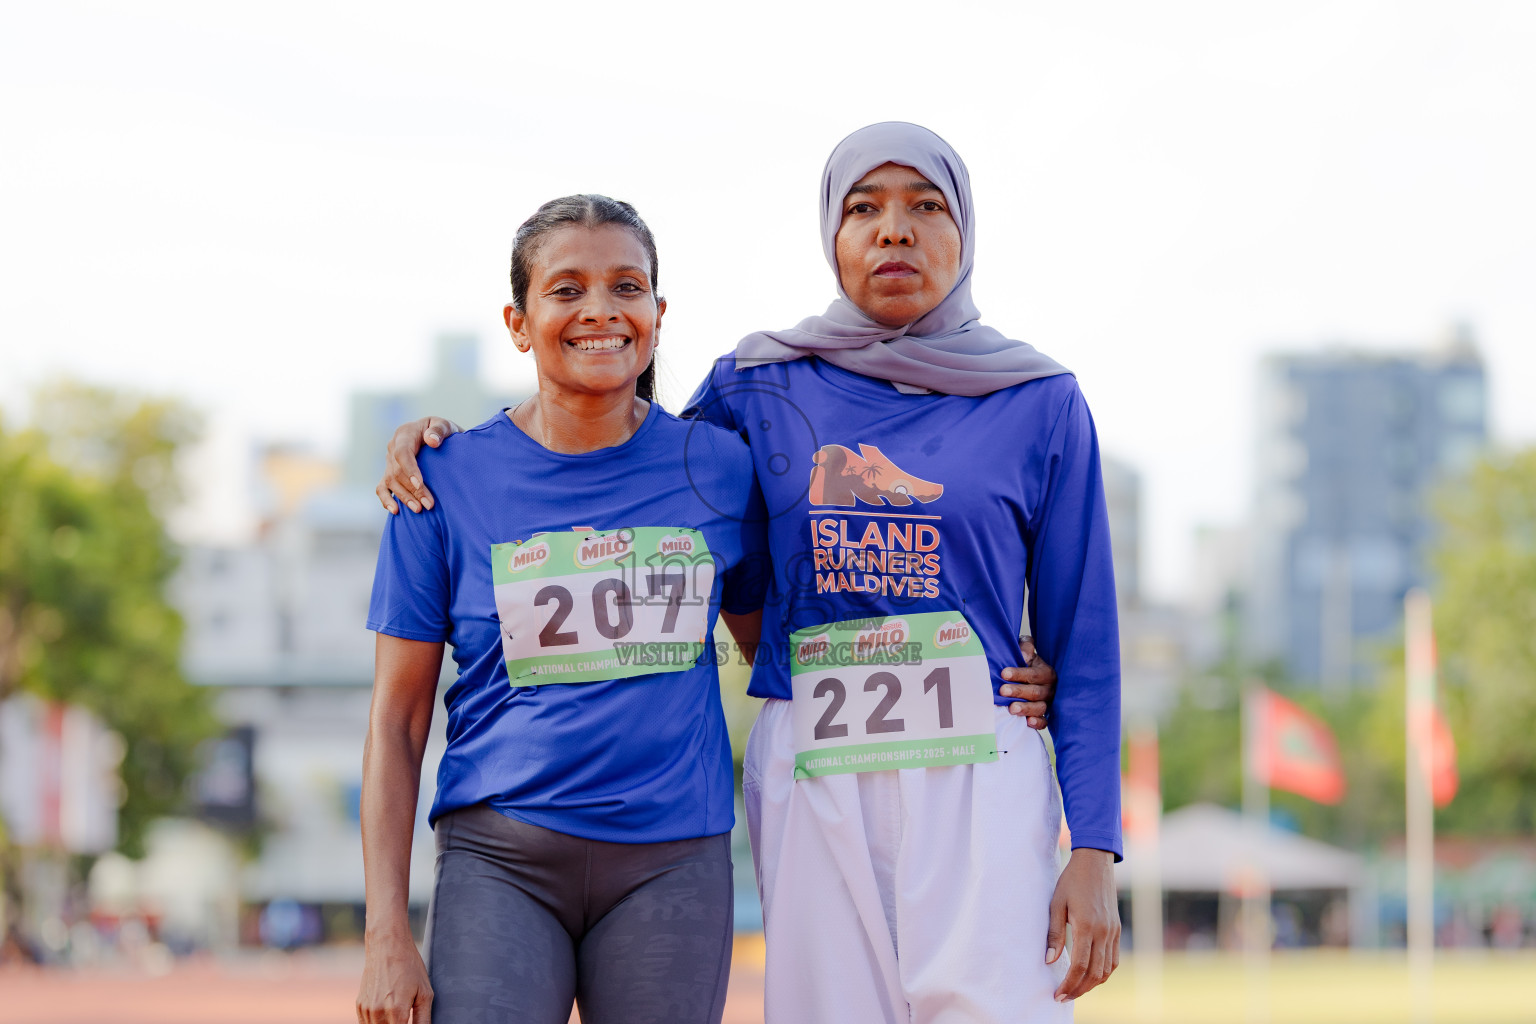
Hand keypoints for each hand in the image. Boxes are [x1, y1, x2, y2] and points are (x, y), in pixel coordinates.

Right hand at [357, 928, 432, 1022]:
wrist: (387, 945)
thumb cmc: (409, 966)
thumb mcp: (425, 992)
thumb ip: (424, 1020)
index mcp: (397, 1012)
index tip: (410, 1021)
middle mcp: (378, 1013)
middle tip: (406, 1016)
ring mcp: (366, 1010)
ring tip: (397, 1012)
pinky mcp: (360, 1006)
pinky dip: (377, 1023)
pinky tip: (388, 1014)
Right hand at [375, 417, 460, 513]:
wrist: (438, 437)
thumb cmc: (443, 432)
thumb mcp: (445, 426)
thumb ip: (439, 430)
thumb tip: (431, 441)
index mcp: (405, 433)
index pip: (402, 453)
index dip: (409, 469)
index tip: (420, 484)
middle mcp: (393, 447)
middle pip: (397, 471)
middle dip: (412, 489)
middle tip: (429, 504)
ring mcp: (389, 462)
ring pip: (390, 482)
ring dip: (404, 497)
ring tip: (419, 509)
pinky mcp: (389, 473)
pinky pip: (381, 488)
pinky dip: (386, 500)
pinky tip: (395, 511)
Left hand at [1000, 636, 1055, 729]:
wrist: (1030, 675)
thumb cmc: (1025, 660)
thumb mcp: (1026, 649)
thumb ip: (1026, 646)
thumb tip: (1023, 654)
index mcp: (1047, 672)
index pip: (1034, 674)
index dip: (1019, 673)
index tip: (1004, 673)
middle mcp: (1050, 689)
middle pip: (1036, 692)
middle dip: (1018, 691)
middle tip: (1003, 690)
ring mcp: (1048, 703)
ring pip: (1040, 707)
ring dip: (1026, 709)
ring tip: (1011, 709)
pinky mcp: (1045, 716)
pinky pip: (1045, 722)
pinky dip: (1038, 723)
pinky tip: (1028, 722)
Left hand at [1047, 847, 1120, 1001]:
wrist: (1095, 862)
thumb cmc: (1071, 881)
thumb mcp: (1056, 904)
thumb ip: (1054, 934)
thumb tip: (1049, 960)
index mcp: (1087, 926)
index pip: (1079, 966)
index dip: (1069, 984)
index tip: (1058, 995)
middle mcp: (1103, 932)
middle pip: (1094, 972)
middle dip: (1079, 989)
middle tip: (1064, 997)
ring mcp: (1113, 931)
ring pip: (1107, 969)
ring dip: (1092, 984)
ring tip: (1075, 990)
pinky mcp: (1116, 929)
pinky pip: (1113, 959)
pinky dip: (1103, 972)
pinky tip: (1090, 975)